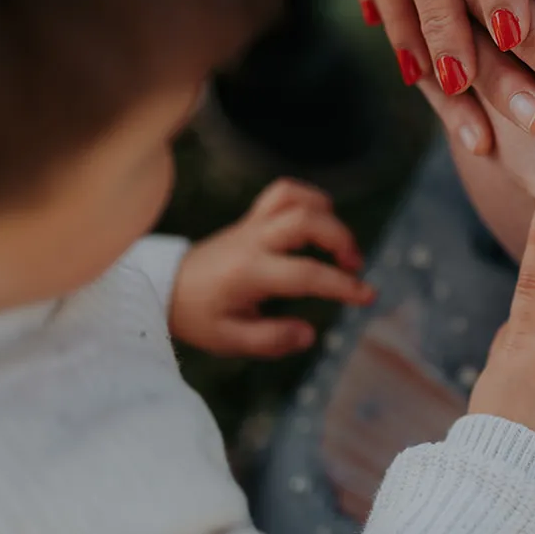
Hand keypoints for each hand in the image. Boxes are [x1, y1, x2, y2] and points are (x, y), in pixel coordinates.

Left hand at [170, 179, 374, 356]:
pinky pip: (283, 193)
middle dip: (340, 238)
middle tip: (354, 266)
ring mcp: (251, 224)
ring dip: (328, 216)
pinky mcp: (252, 217)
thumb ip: (271, 339)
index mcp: (248, 274)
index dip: (342, 286)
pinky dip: (310, 199)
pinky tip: (321, 223)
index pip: (305, 274)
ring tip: (340, 245)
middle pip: (304, 220)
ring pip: (295, 198)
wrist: (166, 287)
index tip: (367, 296)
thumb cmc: (200, 316)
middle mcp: (252, 241)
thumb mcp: (229, 340)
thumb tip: (310, 333)